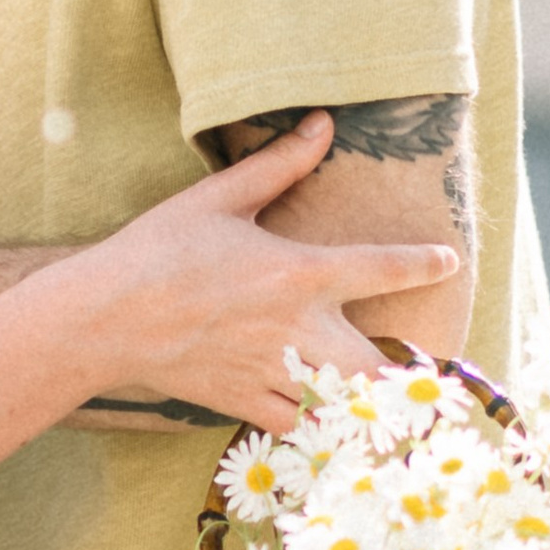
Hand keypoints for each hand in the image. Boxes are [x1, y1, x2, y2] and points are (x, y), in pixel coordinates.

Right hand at [67, 114, 461, 432]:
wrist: (102, 318)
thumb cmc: (157, 250)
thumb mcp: (217, 198)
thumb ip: (278, 164)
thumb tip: (322, 123)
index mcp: (297, 273)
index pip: (382, 268)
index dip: (423, 264)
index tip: (447, 262)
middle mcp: (295, 329)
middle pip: (377, 366)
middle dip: (405, 374)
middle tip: (424, 374)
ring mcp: (271, 372)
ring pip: (343, 405)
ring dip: (366, 402)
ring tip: (386, 405)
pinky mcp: (243, 401)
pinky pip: (298, 426)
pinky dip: (316, 425)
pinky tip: (323, 419)